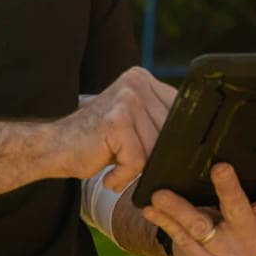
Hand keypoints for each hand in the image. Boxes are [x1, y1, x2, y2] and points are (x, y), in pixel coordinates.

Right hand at [54, 67, 175, 190]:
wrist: (55, 148)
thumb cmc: (98, 142)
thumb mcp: (133, 121)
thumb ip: (160, 120)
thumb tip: (199, 139)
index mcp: (143, 79)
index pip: (180, 112)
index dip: (177, 139)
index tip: (163, 155)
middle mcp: (136, 83)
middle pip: (169, 133)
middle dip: (152, 158)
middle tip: (128, 163)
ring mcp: (126, 99)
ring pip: (155, 150)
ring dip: (136, 169)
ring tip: (115, 167)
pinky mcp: (117, 121)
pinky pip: (137, 161)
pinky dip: (123, 176)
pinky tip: (109, 176)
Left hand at [142, 156, 255, 255]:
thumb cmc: (236, 217)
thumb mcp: (252, 204)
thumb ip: (254, 180)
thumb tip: (249, 132)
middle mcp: (252, 238)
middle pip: (239, 211)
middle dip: (229, 190)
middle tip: (220, 167)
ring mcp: (229, 254)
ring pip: (202, 228)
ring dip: (179, 209)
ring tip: (160, 194)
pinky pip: (182, 241)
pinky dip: (164, 222)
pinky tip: (151, 209)